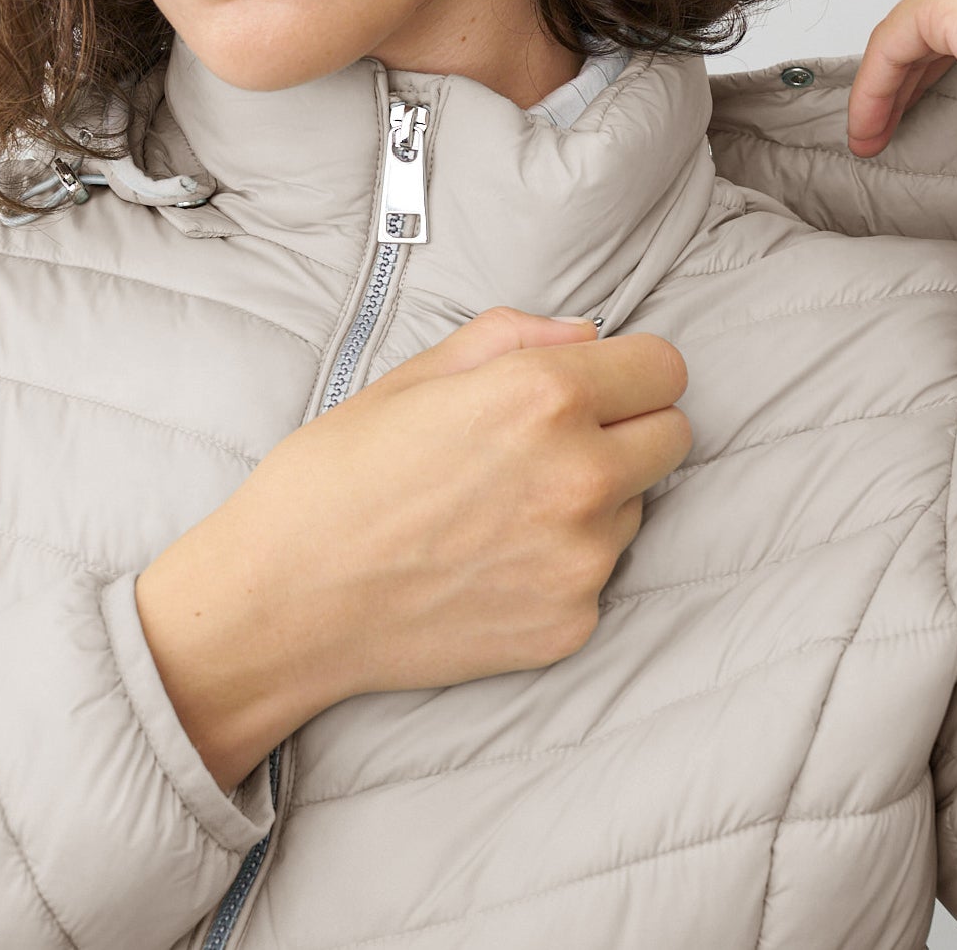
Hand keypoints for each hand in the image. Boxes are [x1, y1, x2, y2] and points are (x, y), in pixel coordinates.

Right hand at [211, 307, 690, 704]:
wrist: (284, 601)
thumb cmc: (335, 476)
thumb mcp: (413, 376)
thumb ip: (513, 335)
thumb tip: (586, 334)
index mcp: (543, 397)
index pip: (665, 367)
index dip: (629, 368)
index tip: (597, 381)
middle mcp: (580, 477)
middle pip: (672, 435)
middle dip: (628, 426)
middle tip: (553, 440)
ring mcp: (581, 560)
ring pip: (638, 506)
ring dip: (597, 497)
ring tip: (504, 505)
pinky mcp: (571, 623)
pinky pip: (599, 573)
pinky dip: (563, 562)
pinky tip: (491, 558)